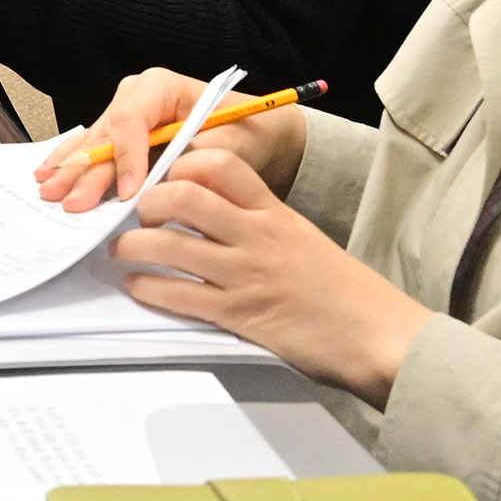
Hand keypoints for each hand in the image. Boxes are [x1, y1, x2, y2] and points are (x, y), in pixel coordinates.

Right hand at [33, 67, 313, 211]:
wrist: (257, 132)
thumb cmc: (247, 133)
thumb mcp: (231, 144)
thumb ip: (196, 157)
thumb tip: (164, 180)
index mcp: (161, 87)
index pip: (131, 121)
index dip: (126, 158)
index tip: (128, 194)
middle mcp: (136, 95)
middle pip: (105, 135)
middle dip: (87, 171)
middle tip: (71, 202)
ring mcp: (124, 113)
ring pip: (93, 144)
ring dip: (72, 171)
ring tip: (49, 192)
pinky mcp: (121, 134)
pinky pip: (92, 149)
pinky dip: (73, 165)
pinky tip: (47, 176)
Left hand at [109, 150, 430, 406]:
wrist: (379, 336)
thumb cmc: (346, 291)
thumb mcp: (303, 238)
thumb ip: (261, 221)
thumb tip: (213, 213)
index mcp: (274, 212)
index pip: (219, 164)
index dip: (182, 165)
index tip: (166, 176)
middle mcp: (256, 236)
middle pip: (183, 197)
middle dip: (148, 202)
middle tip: (137, 213)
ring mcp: (245, 275)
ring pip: (168, 245)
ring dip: (132, 246)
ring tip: (122, 250)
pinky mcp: (238, 315)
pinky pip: (177, 295)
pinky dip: (148, 287)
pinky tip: (139, 285)